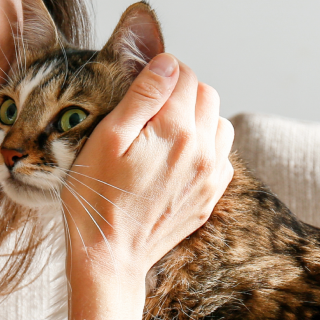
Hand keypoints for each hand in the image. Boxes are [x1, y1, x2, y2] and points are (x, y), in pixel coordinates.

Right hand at [61, 53, 234, 319]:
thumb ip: (141, 96)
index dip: (161, 71)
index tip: (142, 84)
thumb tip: (167, 63)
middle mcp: (203, 150)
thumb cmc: (97, 196)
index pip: (184, 74)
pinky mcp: (211, 195)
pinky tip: (177, 158)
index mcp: (175, 130)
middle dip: (181, 91)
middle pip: (207, 94)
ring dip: (198, 118)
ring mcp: (211, 175)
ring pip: (219, 122)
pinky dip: (205, 147)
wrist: (111, 256)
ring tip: (165, 132)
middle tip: (150, 108)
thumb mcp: (107, 139)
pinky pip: (222, 155)